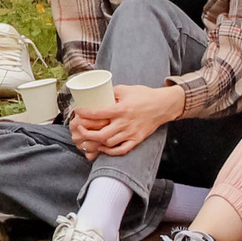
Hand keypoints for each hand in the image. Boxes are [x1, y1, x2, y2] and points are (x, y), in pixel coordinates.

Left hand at [68, 83, 185, 158]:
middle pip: (101, 134)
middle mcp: (125, 123)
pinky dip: (110, 151)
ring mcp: (131, 133)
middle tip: (80, 128)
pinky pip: (121, 150)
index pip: (98, 113)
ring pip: (109, 143)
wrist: (163, 105)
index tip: (77, 111)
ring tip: (89, 138)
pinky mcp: (136, 139)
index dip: (84, 113)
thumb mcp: (126, 89)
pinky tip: (103, 146)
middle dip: (86, 133)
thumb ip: (111, 92)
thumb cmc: (144, 95)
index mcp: (121, 109)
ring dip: (96, 142)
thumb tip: (97, 94)